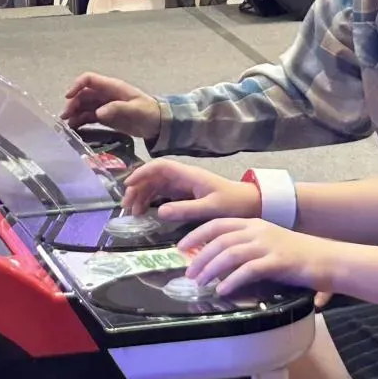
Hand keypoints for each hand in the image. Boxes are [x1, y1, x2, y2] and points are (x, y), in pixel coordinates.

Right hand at [61, 72, 161, 140]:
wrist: (159, 124)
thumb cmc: (149, 113)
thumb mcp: (135, 110)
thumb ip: (117, 109)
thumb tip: (98, 112)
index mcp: (112, 87)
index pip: (89, 80)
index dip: (76, 86)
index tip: (68, 97)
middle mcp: (106, 94)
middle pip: (83, 95)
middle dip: (73, 104)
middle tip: (66, 118)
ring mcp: (105, 106)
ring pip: (84, 106)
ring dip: (74, 113)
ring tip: (67, 126)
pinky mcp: (106, 116)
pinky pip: (89, 116)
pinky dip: (81, 120)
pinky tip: (75, 128)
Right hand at [120, 159, 260, 223]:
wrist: (251, 204)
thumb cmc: (233, 204)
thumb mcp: (210, 208)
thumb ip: (185, 209)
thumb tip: (159, 211)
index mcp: (189, 174)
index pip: (160, 167)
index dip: (142, 173)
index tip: (128, 185)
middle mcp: (183, 177)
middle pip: (154, 176)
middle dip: (138, 187)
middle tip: (126, 206)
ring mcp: (184, 185)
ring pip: (156, 185)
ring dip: (142, 195)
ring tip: (133, 212)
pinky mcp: (186, 194)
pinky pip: (163, 194)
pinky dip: (151, 201)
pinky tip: (145, 212)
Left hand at [178, 217, 334, 295]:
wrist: (328, 259)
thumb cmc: (297, 255)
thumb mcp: (268, 244)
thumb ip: (245, 248)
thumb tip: (218, 264)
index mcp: (253, 223)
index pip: (218, 224)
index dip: (196, 234)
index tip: (182, 247)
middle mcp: (258, 230)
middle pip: (220, 240)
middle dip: (200, 257)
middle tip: (189, 273)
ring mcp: (268, 245)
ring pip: (230, 253)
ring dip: (211, 269)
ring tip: (201, 283)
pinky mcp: (277, 262)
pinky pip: (248, 270)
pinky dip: (232, 281)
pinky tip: (223, 290)